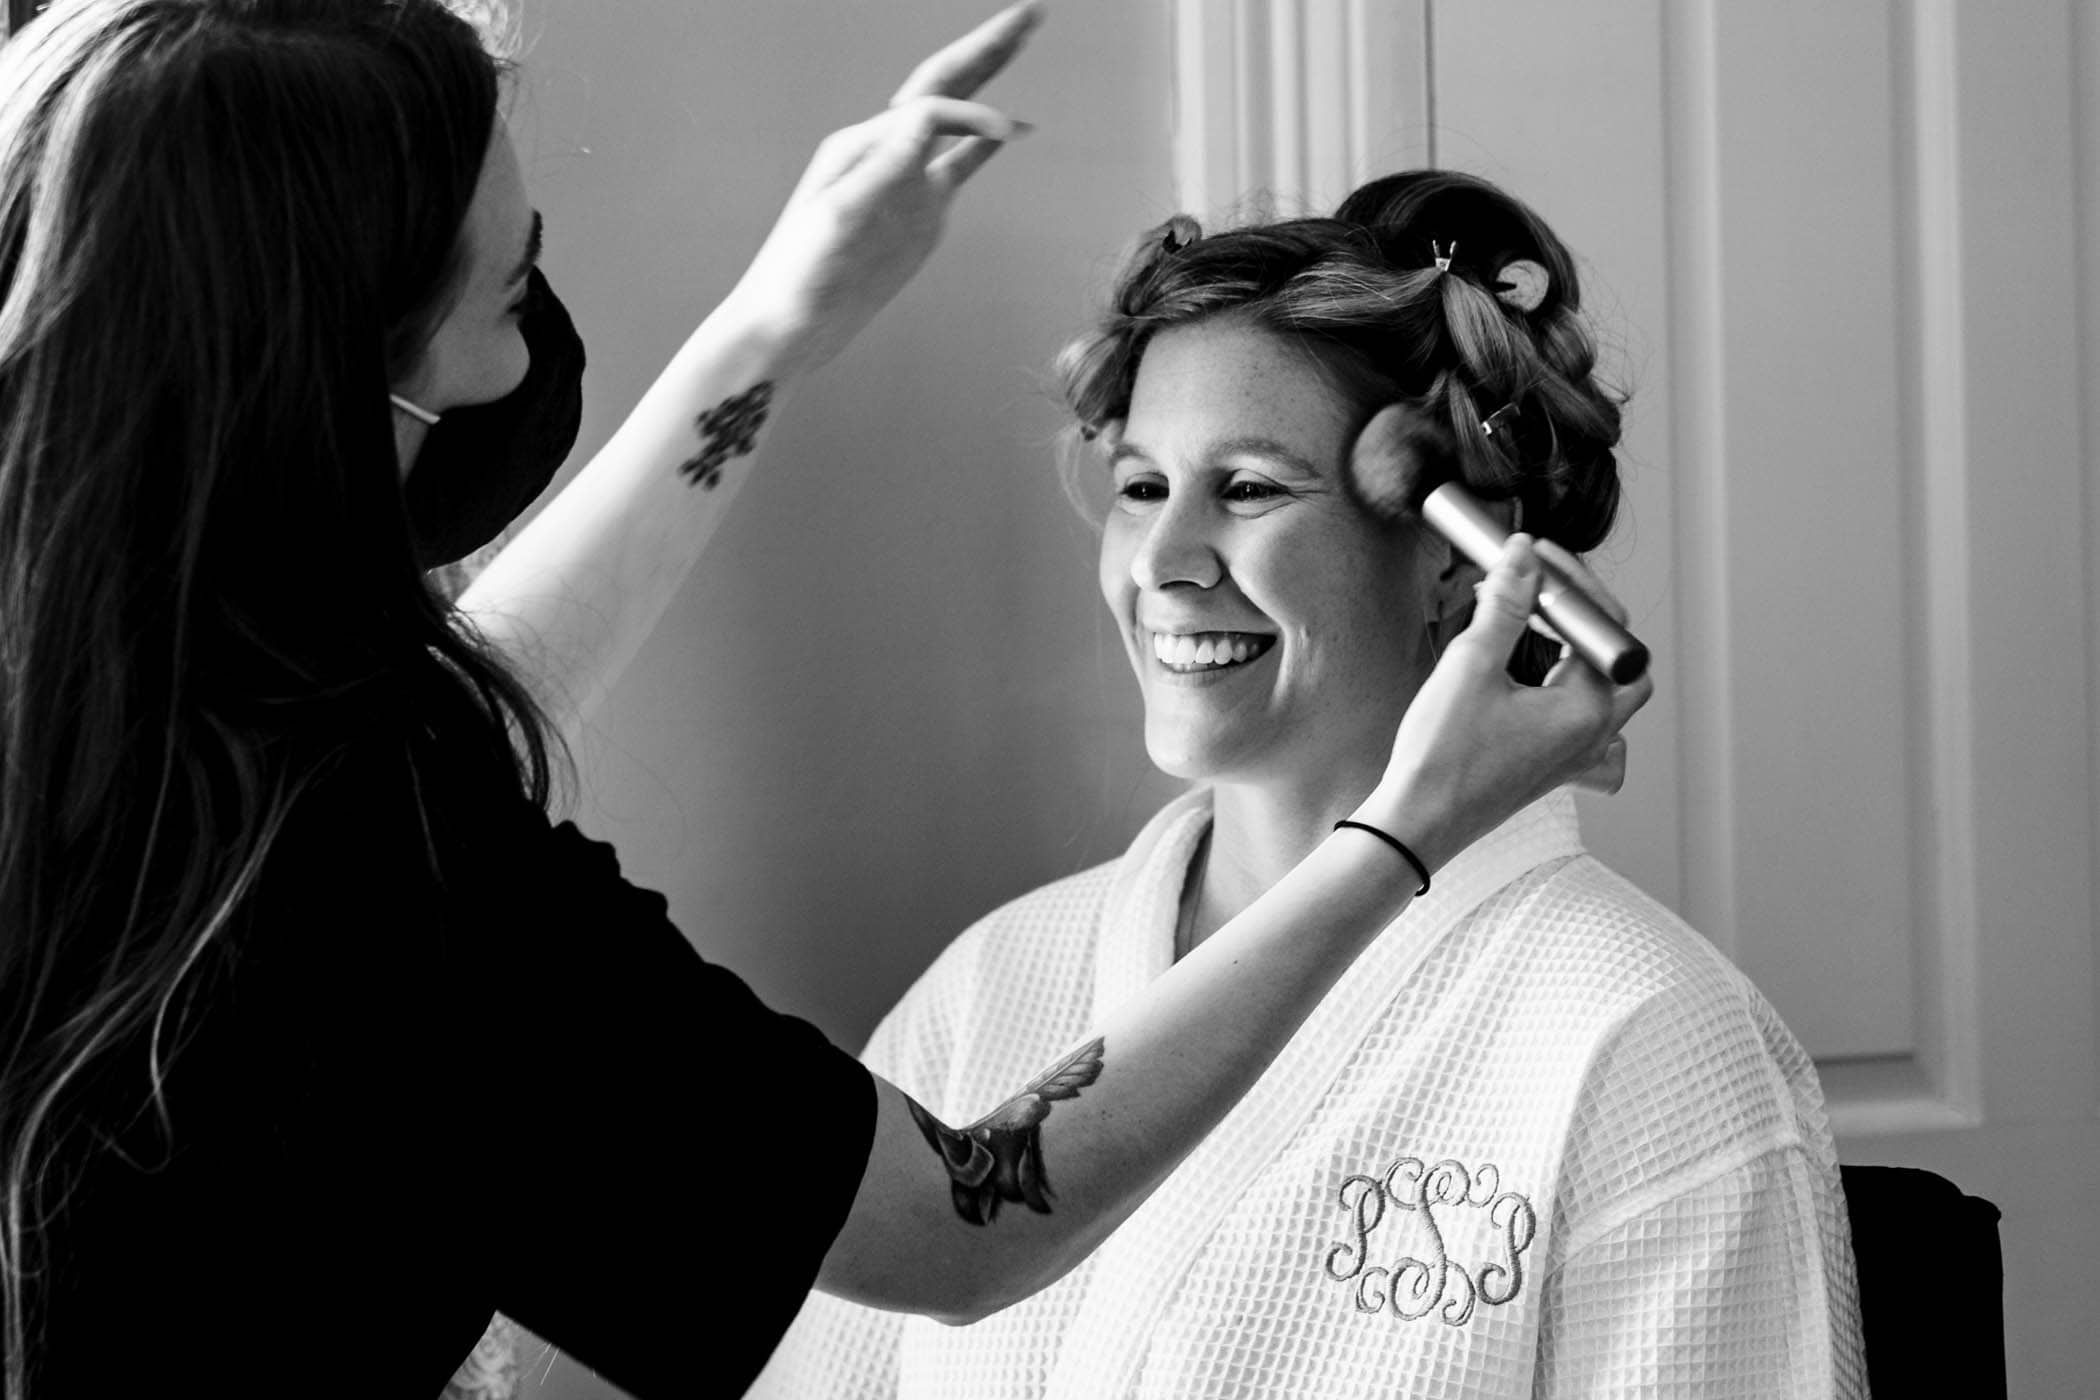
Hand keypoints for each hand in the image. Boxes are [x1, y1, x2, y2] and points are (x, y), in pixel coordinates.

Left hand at [721, 1, 1041, 374]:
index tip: (1011, 133)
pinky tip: (1006, 133)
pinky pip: (958, 167)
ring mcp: (904, 184)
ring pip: (954, 119)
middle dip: (986, 49)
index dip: (973, 116)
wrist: (786, 329)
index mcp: (861, 148)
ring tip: (1019, 42)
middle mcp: (884, 153)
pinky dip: (983, 144)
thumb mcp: (836, 219)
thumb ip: (881, 169)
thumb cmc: (796, 279)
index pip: (930, 109)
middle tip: (1031, 13)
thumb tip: (923, 121)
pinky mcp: (917, 216)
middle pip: (943, 85)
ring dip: (988, 81)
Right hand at [1366, 535, 1652, 872]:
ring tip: (1534, 627)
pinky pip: (1586, 721)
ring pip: (1609, 692)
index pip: (1600, 625)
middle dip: (1586, 618)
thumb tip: (1524, 558)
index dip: (1569, 581)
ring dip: (1581, 653)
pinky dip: (1569, 688)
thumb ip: (1505, 605)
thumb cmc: (1442, 759)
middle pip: (1620, 660)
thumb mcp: (1471, 666)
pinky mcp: (1553, 767)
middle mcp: (1592, 735)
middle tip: (1543, 593)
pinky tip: (1532, 677)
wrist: (1417, 824)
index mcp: (1585, 710)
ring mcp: (1575, 756)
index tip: (1532, 557)